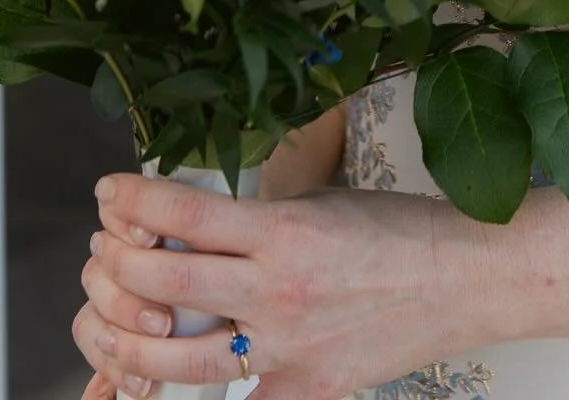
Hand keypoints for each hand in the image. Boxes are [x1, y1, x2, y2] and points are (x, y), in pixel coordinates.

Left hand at [74, 171, 480, 399]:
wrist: (463, 277)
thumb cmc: (399, 231)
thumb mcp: (320, 203)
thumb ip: (257, 222)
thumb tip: (195, 226)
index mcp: (283, 229)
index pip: (185, 210)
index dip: (134, 198)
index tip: (109, 189)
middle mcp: (278, 290)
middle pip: (167, 278)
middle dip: (119, 262)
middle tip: (104, 251)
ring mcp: (288, 347)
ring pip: (178, 354)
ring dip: (131, 335)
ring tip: (114, 317)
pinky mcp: (306, 389)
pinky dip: (198, 395)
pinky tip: (161, 383)